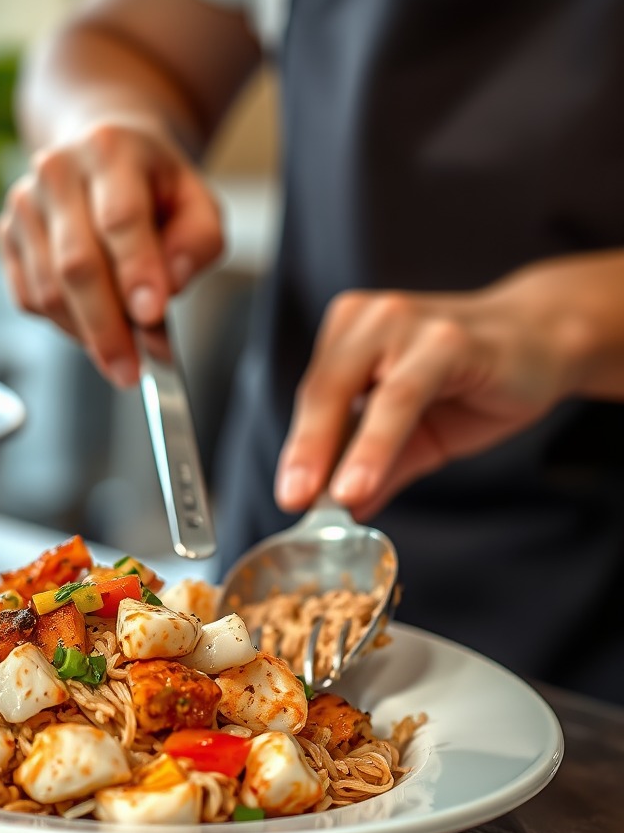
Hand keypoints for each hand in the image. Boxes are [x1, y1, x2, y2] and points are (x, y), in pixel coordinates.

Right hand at [0, 118, 223, 385]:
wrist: (103, 158)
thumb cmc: (156, 189)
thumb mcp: (198, 204)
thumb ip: (198, 243)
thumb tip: (169, 285)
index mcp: (111, 150)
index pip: (121, 218)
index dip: (136, 271)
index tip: (152, 317)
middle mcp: (57, 171)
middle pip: (77, 263)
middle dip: (108, 326)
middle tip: (132, 370)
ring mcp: (24, 204)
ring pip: (49, 290)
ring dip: (88, 334)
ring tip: (124, 352)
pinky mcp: (7, 237)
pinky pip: (30, 300)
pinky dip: (65, 326)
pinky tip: (94, 325)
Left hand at [274, 252, 623, 517]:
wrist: (544, 342)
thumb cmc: (471, 384)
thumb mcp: (417, 436)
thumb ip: (380, 468)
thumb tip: (339, 512)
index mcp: (349, 336)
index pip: (313, 398)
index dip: (296, 450)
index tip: (287, 498)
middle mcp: (369, 320)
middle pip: (322, 392)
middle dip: (305, 452)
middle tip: (291, 501)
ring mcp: (407, 322)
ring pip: (363, 395)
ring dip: (344, 454)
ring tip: (331, 501)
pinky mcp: (448, 339)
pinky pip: (402, 396)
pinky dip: (378, 442)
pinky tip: (361, 480)